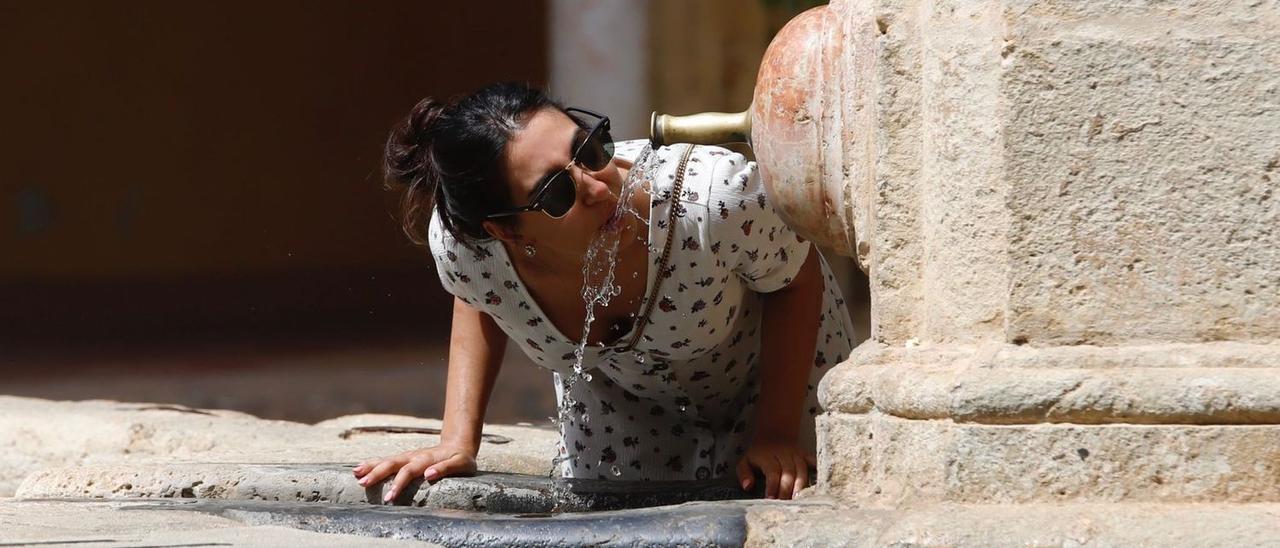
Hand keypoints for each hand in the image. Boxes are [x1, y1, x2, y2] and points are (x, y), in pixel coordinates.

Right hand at [353, 443, 476, 502]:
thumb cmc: (461, 458)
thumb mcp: (461, 464)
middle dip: (377, 473)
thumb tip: (429, 474)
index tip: (389, 497)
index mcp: (426, 459)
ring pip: (386, 460)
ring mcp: (408, 457)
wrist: (459, 445)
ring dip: (371, 467)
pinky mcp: (405, 459)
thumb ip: (446, 468)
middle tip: (363, 484)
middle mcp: (413, 456)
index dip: (398, 483)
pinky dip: (372, 463)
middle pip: (392, 464)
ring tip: (356, 474)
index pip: (409, 471)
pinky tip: (359, 469)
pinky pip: (386, 461)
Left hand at [735, 442, 816, 499]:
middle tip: (786, 504)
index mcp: (767, 456)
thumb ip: (744, 474)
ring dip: (801, 485)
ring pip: (801, 470)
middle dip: (787, 489)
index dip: (772, 486)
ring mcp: (796, 454)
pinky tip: (819, 483)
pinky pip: (813, 462)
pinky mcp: (805, 455)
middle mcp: (783, 454)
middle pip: (788, 472)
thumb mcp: (744, 462)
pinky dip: (817, 471)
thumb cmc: (758, 455)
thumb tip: (748, 486)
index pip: (772, 471)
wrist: (773, 435)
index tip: (771, 499)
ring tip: (800, 500)